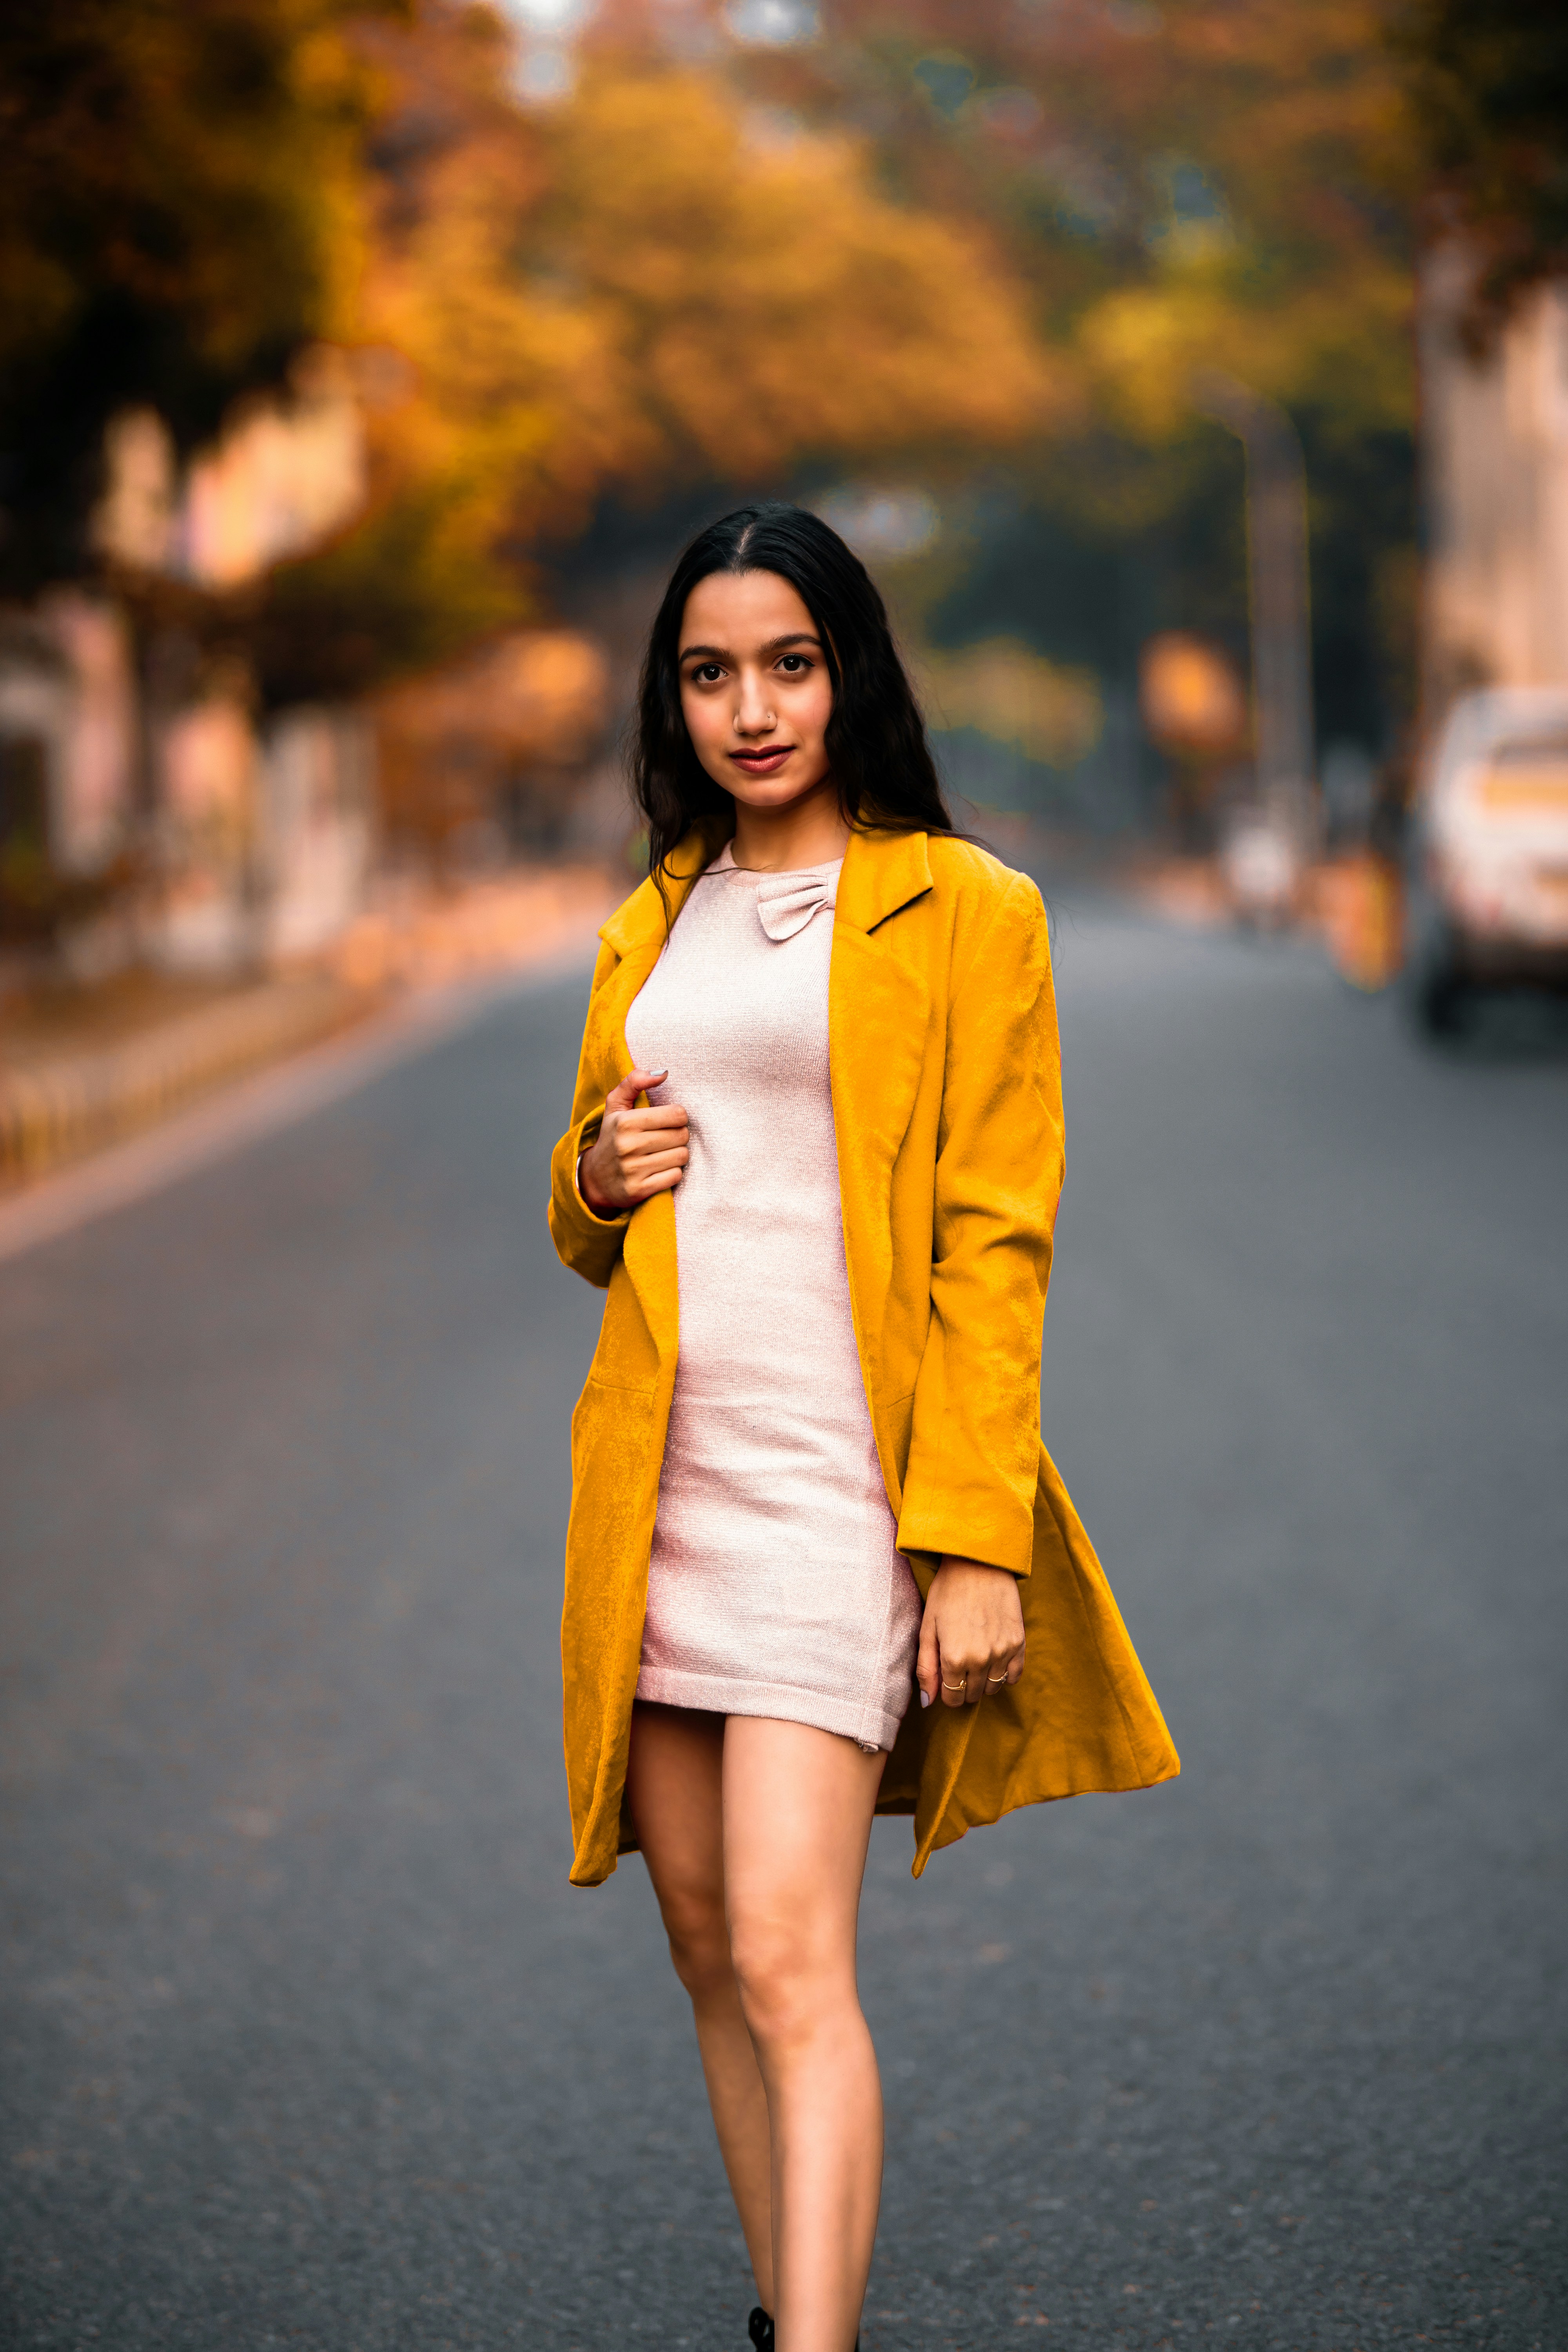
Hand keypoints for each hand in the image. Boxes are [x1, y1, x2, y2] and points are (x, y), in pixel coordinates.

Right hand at [579, 1068, 688, 1214]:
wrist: (595, 1178)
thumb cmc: (612, 1136)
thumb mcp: (616, 1105)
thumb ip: (635, 1081)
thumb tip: (663, 1072)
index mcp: (625, 1121)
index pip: (677, 1114)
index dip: (677, 1116)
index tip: (668, 1120)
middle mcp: (628, 1146)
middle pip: (682, 1135)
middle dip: (679, 1135)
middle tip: (666, 1137)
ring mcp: (633, 1170)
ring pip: (682, 1156)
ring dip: (678, 1154)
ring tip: (664, 1152)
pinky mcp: (640, 1190)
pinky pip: (676, 1176)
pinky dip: (673, 1172)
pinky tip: (660, 1168)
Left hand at [917, 1558, 1025, 1709]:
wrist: (978, 1563)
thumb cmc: (947, 1592)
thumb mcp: (927, 1628)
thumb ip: (926, 1668)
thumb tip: (928, 1702)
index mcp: (954, 1658)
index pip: (952, 1698)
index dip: (947, 1692)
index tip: (946, 1678)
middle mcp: (980, 1660)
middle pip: (973, 1695)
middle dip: (963, 1687)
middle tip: (959, 1665)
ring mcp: (1002, 1652)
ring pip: (993, 1688)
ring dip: (983, 1681)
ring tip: (976, 1660)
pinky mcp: (1019, 1643)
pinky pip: (1014, 1675)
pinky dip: (1004, 1674)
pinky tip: (995, 1660)